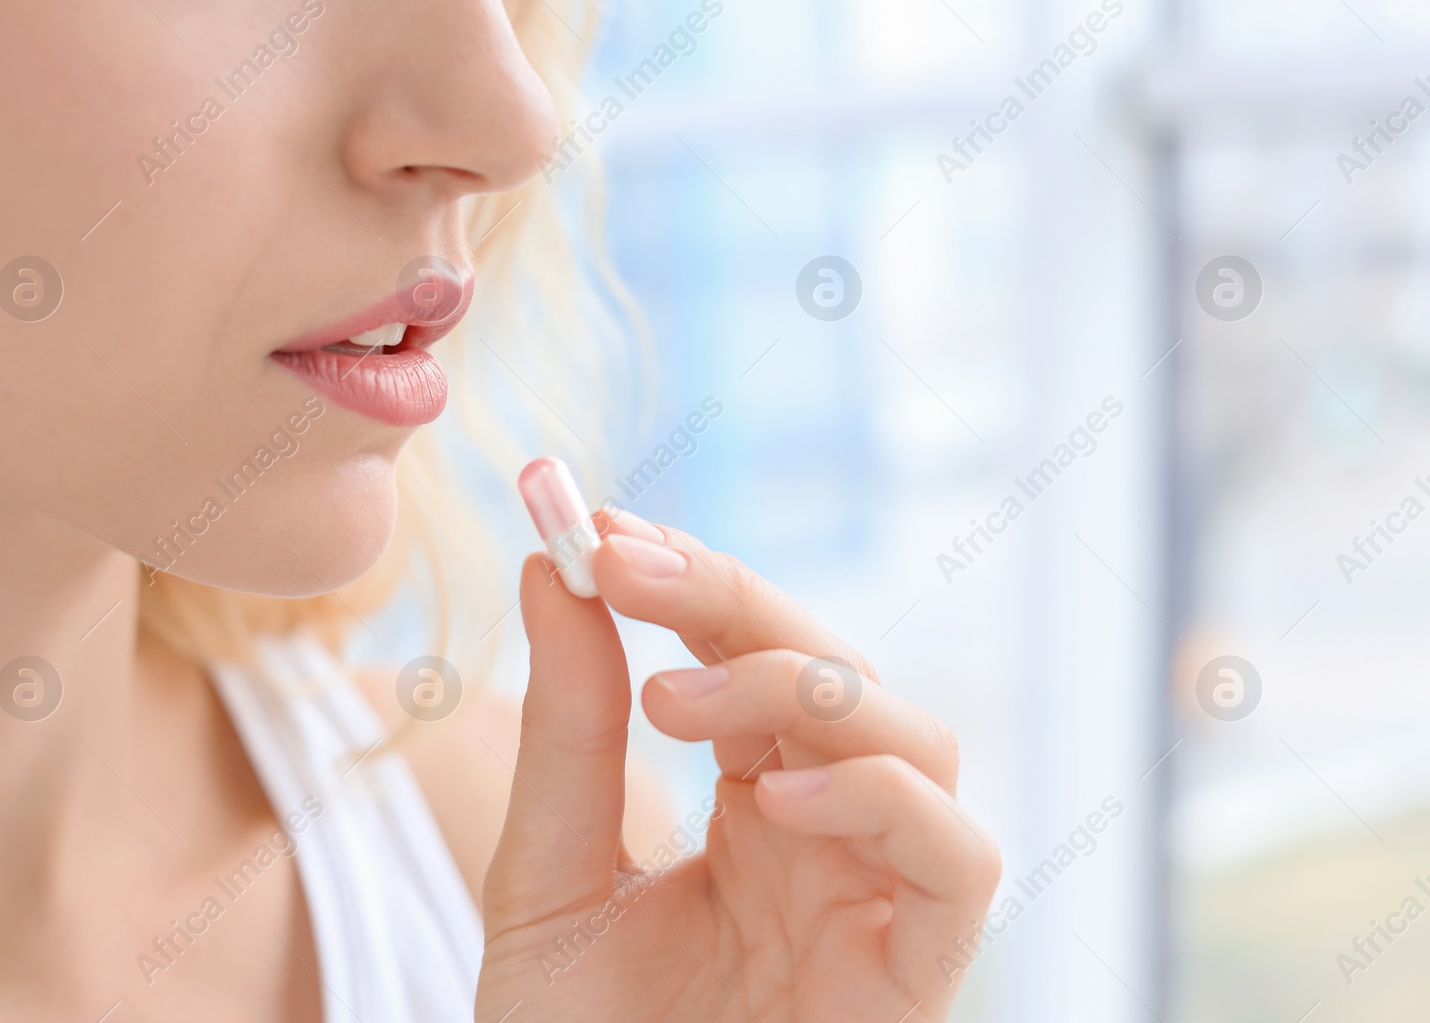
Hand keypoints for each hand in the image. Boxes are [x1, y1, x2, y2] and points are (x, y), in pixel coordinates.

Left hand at [476, 512, 1000, 1022]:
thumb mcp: (547, 876)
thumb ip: (562, 732)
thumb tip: (552, 570)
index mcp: (744, 804)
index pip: (748, 656)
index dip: (691, 581)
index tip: (599, 528)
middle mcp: (823, 836)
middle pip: (836, 670)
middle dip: (735, 603)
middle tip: (626, 567)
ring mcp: (875, 898)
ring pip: (917, 739)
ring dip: (803, 689)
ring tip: (677, 706)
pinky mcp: (916, 974)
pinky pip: (957, 859)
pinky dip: (885, 803)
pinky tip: (776, 800)